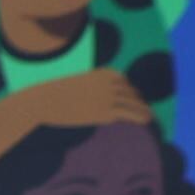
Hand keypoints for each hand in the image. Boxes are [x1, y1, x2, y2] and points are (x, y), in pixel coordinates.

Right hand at [7, 67, 153, 138]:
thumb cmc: (56, 95)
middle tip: (145, 111)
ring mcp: (110, 97)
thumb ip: (91, 88)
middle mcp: (111, 82)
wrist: (45, 101)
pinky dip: (139, 117)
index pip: (126, 82)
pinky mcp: (106, 111)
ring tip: (150, 117)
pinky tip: (146, 121)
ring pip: (134, 103)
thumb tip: (94, 99)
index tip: (136, 101)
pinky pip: (128, 114)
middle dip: (139, 102)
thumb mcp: (78, 85)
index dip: (132, 93)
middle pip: (132, 93)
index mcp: (106, 73)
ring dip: (144, 110)